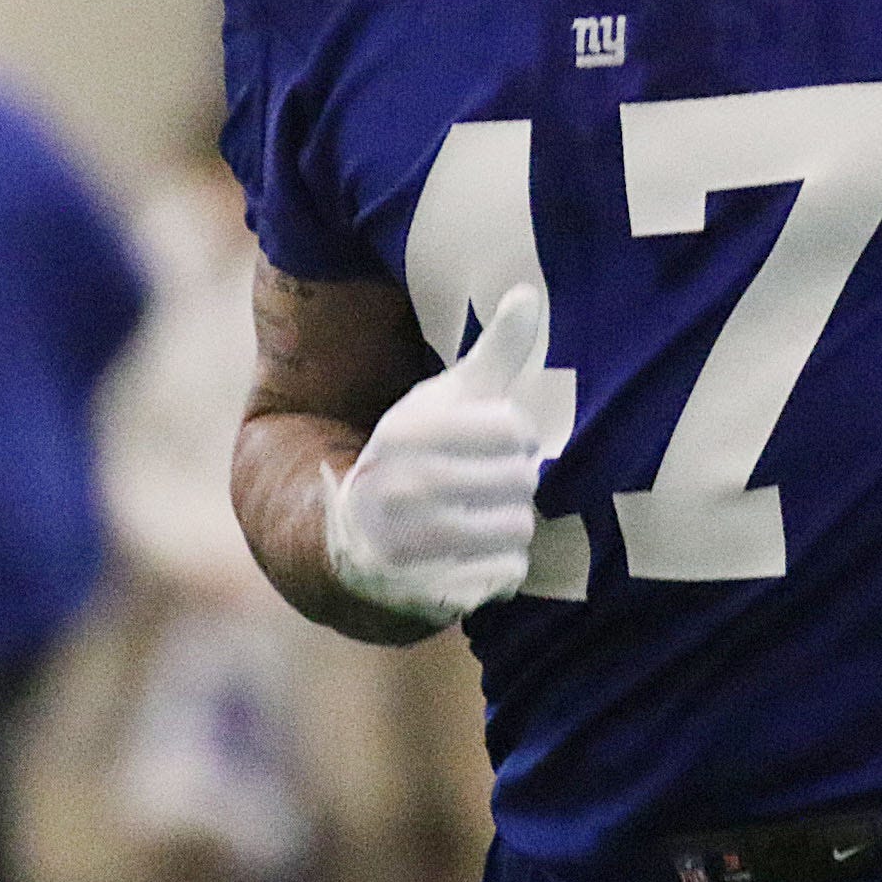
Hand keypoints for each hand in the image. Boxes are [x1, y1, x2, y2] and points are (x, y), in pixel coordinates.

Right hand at [320, 284, 544, 624]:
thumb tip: (528, 291)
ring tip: (480, 517)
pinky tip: (472, 555)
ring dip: (510, 526)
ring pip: (519, 530)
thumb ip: (494, 349)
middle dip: (513, 484)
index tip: (490, 443)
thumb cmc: (418, 454)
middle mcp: (404, 485)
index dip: (514, 438)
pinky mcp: (424, 591)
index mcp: (411, 430)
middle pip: (521, 483)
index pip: (514, 430)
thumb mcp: (447, 397)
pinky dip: (502, 568)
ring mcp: (411, 544)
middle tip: (485, 485)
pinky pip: (507, 576)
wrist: (353, 533)